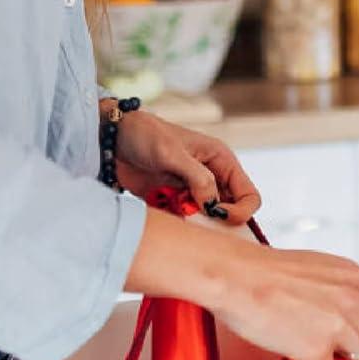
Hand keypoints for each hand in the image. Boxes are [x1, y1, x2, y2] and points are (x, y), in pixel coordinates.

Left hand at [112, 111, 261, 223]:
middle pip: (230, 212)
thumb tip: (213, 206)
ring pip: (207, 221)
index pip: (249, 195)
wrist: (109, 139)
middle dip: (215, 222)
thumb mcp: (171, 153)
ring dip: (193, 223)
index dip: (240, 211)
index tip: (216, 215)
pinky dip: (176, 224)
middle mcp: (212, 178)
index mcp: (221, 161)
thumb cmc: (144, 135)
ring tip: (172, 210)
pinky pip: (184, 222)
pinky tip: (161, 210)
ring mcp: (192, 192)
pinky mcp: (172, 202)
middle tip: (193, 218)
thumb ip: (197, 179)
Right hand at [202, 228, 358, 359]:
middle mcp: (354, 299)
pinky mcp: (319, 351)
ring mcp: (339, 327)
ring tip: (324, 347)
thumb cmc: (269, 272)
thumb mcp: (320, 267)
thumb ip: (344, 285)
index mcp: (354, 276)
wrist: (238, 277)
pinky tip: (297, 353)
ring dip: (351, 355)